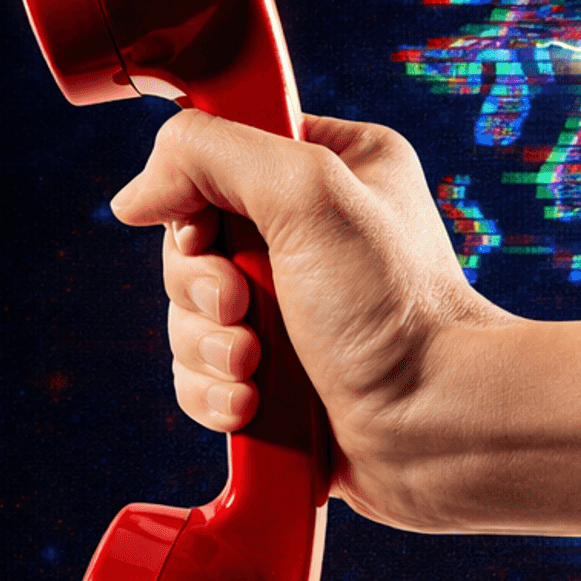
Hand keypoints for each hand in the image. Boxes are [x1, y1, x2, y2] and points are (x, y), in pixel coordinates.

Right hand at [110, 110, 517, 530]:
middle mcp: (315, 237)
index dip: (195, 200)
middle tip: (243, 310)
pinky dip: (216, 394)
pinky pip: (204, 378)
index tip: (210, 234)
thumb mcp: (310, 191)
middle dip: (201, 288)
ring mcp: (297, 314)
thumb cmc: (397, 308)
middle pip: (190, 245)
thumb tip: (137, 196)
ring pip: (190, 318)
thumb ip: (210, 154)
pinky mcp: (282, 382)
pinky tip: (252, 405)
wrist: (442, 426)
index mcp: (336, 168)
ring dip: (207, 347)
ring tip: (257, 367)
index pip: (220, 158)